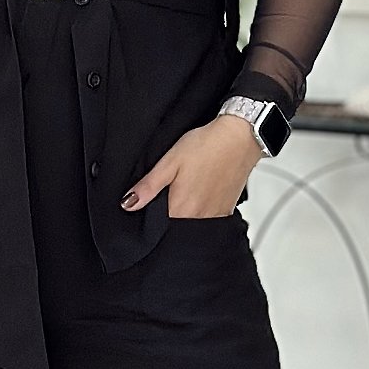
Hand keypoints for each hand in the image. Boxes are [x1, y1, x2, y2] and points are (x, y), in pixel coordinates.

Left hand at [121, 113, 262, 219]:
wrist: (240, 138)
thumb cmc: (207, 146)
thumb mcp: (170, 162)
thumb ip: (148, 187)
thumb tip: (128, 204)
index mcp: (181, 209)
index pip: (157, 229)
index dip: (149, 220)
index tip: (148, 207)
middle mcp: (198, 218)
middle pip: (175, 230)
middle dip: (166, 221)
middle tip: (166, 197)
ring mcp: (214, 217)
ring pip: (190, 226)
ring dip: (183, 216)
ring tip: (184, 194)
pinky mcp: (226, 211)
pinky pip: (207, 221)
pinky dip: (199, 214)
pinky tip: (198, 196)